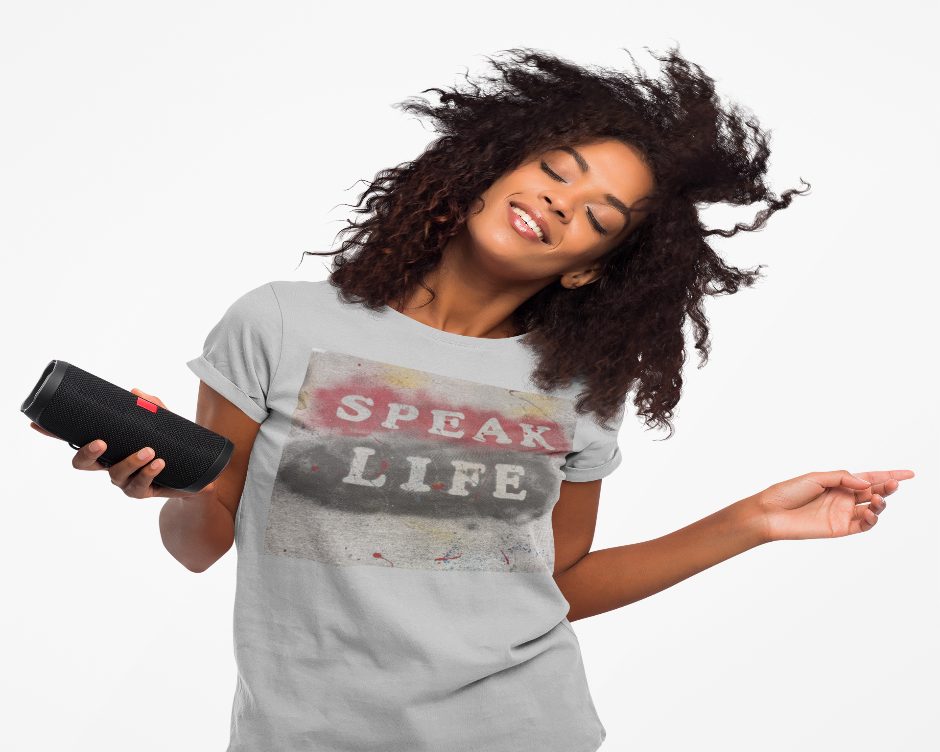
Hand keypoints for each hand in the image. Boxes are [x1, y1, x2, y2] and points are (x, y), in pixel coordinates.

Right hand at [29, 388, 215, 499]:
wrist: (197, 471)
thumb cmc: (172, 444)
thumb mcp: (165, 421)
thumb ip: (152, 406)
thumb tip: (136, 392)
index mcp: (110, 447)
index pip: (78, 440)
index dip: (56, 434)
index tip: (37, 424)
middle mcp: (111, 464)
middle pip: (85, 464)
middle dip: (88, 453)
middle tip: (101, 442)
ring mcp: (126, 480)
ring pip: (116, 475)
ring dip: (131, 462)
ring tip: (149, 452)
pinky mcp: (143, 491)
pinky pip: (140, 485)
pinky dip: (148, 473)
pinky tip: (159, 463)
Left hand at [757, 469, 914, 541]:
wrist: (770, 513)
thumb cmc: (788, 492)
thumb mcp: (815, 477)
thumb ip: (842, 477)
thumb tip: (866, 482)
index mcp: (838, 483)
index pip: (868, 477)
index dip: (889, 475)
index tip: (909, 473)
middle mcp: (843, 498)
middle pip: (873, 491)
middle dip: (887, 487)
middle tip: (894, 484)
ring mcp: (842, 514)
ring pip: (871, 509)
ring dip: (880, 503)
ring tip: (878, 497)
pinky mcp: (839, 529)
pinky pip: (862, 526)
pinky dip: (871, 520)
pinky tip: (871, 513)